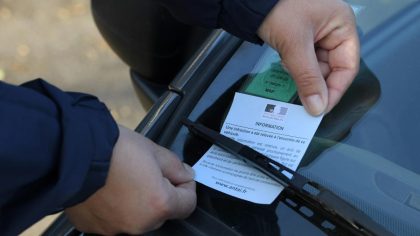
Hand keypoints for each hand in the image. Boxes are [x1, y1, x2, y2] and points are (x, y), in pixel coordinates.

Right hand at [65, 126, 195, 234]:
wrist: (71, 152)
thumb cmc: (112, 149)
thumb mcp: (154, 150)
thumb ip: (176, 167)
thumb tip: (185, 175)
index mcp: (159, 205)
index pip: (188, 204)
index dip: (186, 186)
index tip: (179, 175)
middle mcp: (139, 224)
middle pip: (161, 211)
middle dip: (159, 192)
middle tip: (146, 171)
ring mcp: (115, 228)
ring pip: (137, 216)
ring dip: (137, 201)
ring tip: (123, 177)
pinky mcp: (94, 227)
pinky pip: (114, 219)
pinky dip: (115, 206)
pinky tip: (108, 188)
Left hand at [258, 0, 358, 114]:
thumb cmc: (278, 7)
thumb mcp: (295, 45)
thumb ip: (308, 78)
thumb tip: (318, 107)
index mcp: (342, 25)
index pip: (347, 67)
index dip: (335, 90)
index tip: (321, 108)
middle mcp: (332, 29)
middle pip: (331, 69)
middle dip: (315, 83)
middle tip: (303, 99)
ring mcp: (316, 34)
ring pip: (315, 67)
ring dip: (302, 75)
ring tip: (290, 73)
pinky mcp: (300, 38)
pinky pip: (303, 61)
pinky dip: (295, 68)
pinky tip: (285, 65)